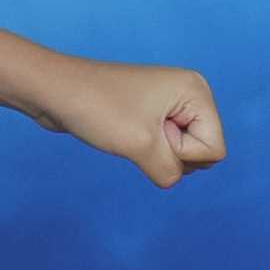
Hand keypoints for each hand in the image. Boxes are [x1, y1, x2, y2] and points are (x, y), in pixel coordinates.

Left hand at [33, 54, 225, 187]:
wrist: (54, 91)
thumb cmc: (97, 109)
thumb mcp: (141, 146)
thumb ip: (170, 171)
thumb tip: (170, 178)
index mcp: (196, 91)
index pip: (214, 148)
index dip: (181, 152)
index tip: (150, 132)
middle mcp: (188, 94)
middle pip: (203, 152)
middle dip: (170, 154)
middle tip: (137, 131)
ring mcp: (170, 105)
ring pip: (181, 154)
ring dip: (155, 155)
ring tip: (128, 130)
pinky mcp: (150, 116)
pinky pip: (161, 149)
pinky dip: (144, 151)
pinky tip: (123, 134)